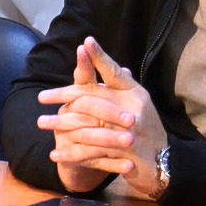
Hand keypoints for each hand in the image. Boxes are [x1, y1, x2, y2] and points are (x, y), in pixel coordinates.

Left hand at [37, 37, 167, 195]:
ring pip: (85, 125)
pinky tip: (54, 153)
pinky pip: (89, 152)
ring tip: (41, 123)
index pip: (115, 72)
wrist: (164, 163)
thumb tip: (120, 68)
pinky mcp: (122, 154)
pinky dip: (70, 154)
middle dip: (62, 95)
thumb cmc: (149, 130)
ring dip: (60, 125)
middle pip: (91, 97)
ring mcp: (128, 132)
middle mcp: (133, 110)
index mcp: (136, 94)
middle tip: (41, 97)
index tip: (86, 42)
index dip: (100, 57)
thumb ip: (127, 88)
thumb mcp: (141, 105)